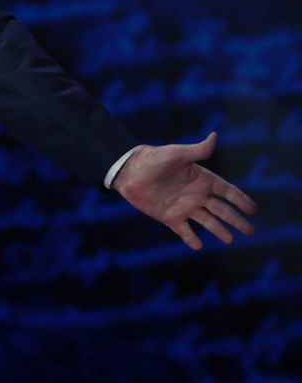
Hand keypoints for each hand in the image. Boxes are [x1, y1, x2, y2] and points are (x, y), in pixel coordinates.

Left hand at [113, 132, 256, 249]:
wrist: (129, 171)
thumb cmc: (153, 159)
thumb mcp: (176, 154)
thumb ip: (197, 150)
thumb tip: (214, 136)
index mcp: (202, 179)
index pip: (227, 191)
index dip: (241, 200)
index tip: (254, 209)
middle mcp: (196, 195)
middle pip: (222, 210)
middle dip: (237, 220)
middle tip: (251, 232)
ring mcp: (184, 207)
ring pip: (207, 222)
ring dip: (219, 231)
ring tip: (230, 240)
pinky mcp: (170, 217)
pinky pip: (184, 231)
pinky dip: (191, 239)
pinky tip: (198, 246)